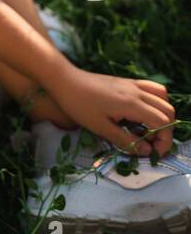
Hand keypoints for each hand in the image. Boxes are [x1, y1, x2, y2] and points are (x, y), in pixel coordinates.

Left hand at [53, 65, 174, 156]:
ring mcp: (132, 84)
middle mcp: (136, 91)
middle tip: (151, 144)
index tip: (154, 153)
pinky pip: (152, 89)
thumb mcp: (100, 128)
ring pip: (163, 97)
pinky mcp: (127, 82)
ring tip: (148, 130)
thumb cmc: (79, 105)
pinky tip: (142, 114)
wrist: (65, 80)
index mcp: (131, 103)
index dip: (163, 140)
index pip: (163, 122)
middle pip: (167, 110)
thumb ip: (125, 140)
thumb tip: (147, 151)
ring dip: (163, 115)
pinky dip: (156, 102)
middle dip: (165, 130)